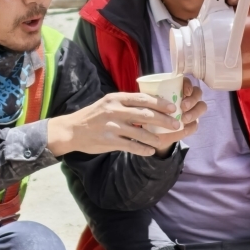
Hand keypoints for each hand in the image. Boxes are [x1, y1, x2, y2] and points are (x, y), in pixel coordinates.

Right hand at [46, 85, 204, 157]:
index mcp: (116, 98)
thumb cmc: (93, 115)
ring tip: (163, 140)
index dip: (160, 103)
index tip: (173, 107)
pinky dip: (143, 149)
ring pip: (140, 132)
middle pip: (145, 115)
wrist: (72, 130)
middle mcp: (115, 110)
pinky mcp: (109, 141)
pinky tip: (150, 151)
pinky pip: (131, 146)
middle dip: (163, 120)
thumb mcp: (108, 102)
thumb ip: (126, 102)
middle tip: (176, 124)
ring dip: (154, 137)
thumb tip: (150, 103)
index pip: (143, 98)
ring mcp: (112, 126)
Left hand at [151, 78, 206, 156]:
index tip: (185, 92)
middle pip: (197, 93)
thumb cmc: (152, 112)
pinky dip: (190, 126)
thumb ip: (150, 98)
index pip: (187, 82)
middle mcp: (187, 98)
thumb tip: (147, 92)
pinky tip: (184, 129)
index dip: (188, 85)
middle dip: (192, 99)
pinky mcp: (191, 125)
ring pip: (201, 107)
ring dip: (194, 112)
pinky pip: (196, 124)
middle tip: (183, 106)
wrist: (152, 132)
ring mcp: (192, 111)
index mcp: (178, 90)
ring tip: (184, 119)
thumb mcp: (149, 104)